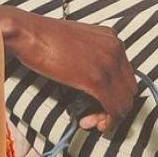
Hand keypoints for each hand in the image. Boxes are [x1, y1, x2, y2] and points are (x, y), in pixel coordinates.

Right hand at [1, 7, 138, 132]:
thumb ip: (89, 58)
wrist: (28, 33)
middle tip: (95, 118)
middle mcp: (115, 48)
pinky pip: (113, 107)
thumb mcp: (76, 44)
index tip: (99, 105)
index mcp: (111, 39)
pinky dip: (107, 121)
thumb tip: (89, 80)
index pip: (126, 75)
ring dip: (110, 119)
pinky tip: (93, 124)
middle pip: (129, 89)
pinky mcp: (97, 78)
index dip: (116, 95)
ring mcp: (108, 63)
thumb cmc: (42, 38)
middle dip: (115, 108)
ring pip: (124, 101)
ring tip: (92, 122)